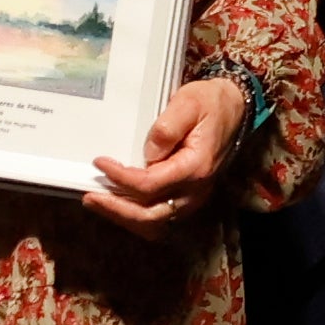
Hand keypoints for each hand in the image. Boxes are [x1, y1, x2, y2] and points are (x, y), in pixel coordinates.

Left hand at [86, 77, 250, 230]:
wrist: (234, 110)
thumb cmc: (210, 104)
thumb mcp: (189, 102)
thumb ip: (168, 127)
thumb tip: (147, 152)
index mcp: (195, 167)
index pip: (151, 184)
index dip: (121, 178)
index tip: (99, 163)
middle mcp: (195, 190)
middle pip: (150, 215)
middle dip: (116, 209)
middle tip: (90, 196)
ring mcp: (192, 197)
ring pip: (154, 222)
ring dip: (123, 217)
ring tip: (97, 202)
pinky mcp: (185, 197)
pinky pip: (159, 216)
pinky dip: (135, 216)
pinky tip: (117, 204)